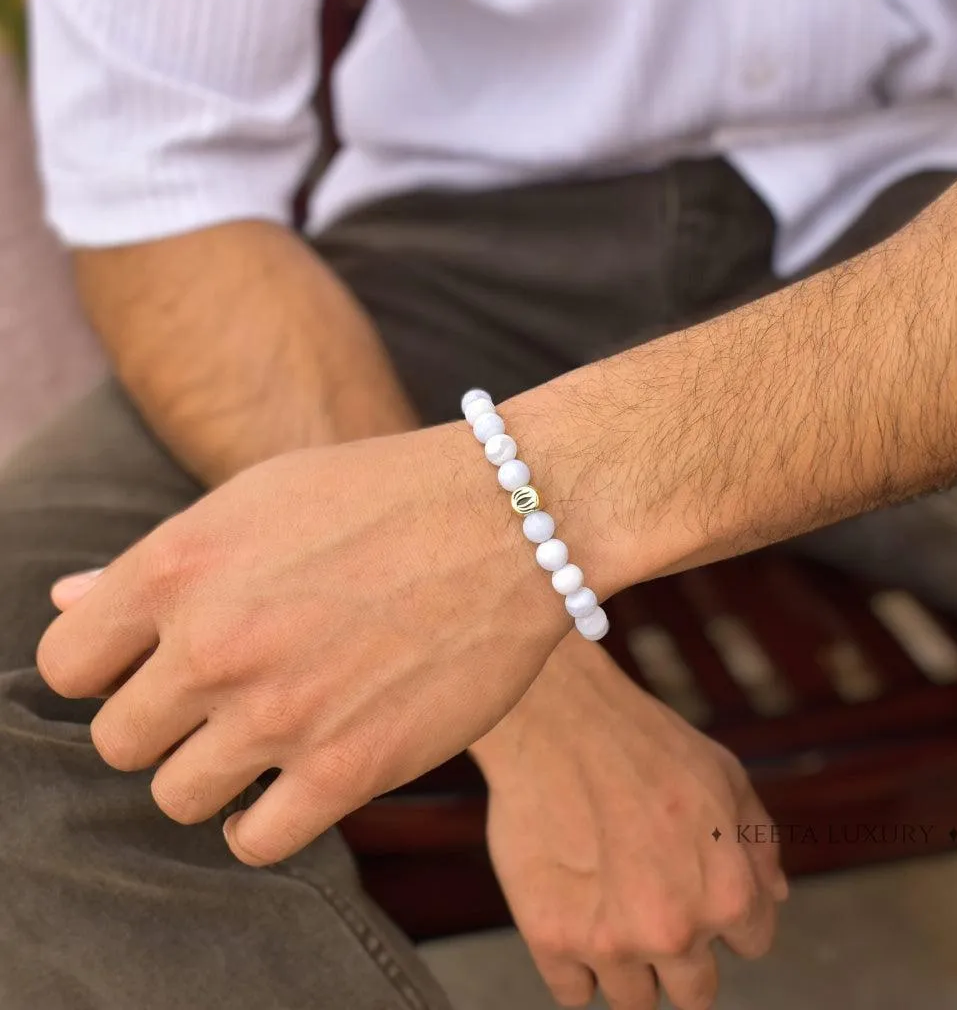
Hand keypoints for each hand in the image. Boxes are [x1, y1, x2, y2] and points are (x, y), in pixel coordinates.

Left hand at [37, 426, 571, 865]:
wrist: (508, 520)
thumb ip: (161, 562)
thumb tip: (69, 605)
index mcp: (179, 566)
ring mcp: (279, 713)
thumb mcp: (259, 498)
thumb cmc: (385, 496)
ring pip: (178, 797)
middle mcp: (214, 645)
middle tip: (221, 700)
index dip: (104, 673)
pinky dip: (265, 820)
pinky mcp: (348, 769)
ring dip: (214, 773)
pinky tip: (296, 781)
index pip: (66, 666)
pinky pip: (255, 841)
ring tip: (265, 738)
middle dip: (163, 725)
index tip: (147, 670)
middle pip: (118, 742)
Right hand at [470, 634, 786, 1009]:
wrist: (557, 718)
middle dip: (679, 954)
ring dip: (626, 963)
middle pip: (693, 993)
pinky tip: (571, 914)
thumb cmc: (642, 741)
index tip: (691, 886)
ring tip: (605, 903)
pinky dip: (574, 965)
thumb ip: (760, 844)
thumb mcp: (726, 776)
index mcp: (728, 895)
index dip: (723, 915)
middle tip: (647, 900)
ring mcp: (610, 941)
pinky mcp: (550, 938)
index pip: (749, 946)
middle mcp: (675, 931)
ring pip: (633, 1000)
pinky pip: (572, 993)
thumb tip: (775, 895)